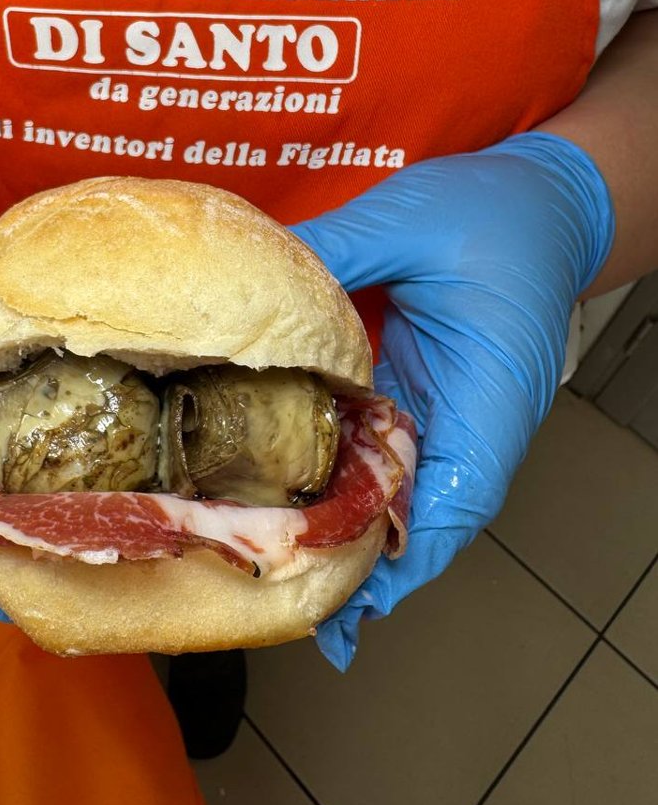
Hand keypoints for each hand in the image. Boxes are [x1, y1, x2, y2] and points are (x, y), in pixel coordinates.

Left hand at [291, 133, 614, 669]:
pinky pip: (396, 458)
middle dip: (367, 564)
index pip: (459, 493)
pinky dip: (356, 489)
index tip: (351, 593)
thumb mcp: (411, 218)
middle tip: (292, 601)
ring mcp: (454, 415)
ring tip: (288, 574)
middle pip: (429, 517)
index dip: (405, 549)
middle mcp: (478, 419)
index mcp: (491, 389)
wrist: (546, 203)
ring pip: (409, 497)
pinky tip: (305, 504)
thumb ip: (339, 249)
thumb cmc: (495, 213)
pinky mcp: (431, 399)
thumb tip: (258, 283)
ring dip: (357, 536)